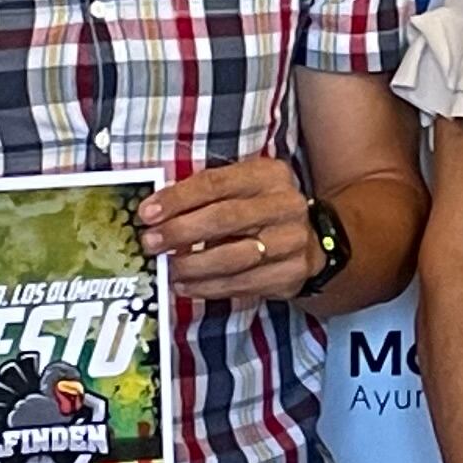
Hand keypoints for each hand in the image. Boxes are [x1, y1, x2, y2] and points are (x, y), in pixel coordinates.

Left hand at [139, 155, 318, 301]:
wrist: (315, 239)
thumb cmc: (262, 210)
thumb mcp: (243, 188)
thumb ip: (207, 195)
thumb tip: (156, 212)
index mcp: (268, 175)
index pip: (215, 183)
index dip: (177, 199)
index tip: (147, 213)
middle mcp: (285, 204)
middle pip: (224, 218)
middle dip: (181, 232)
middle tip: (151, 243)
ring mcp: (292, 240)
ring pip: (233, 257)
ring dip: (193, 265)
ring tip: (168, 268)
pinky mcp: (291, 272)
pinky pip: (243, 284)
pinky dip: (209, 287)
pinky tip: (186, 286)